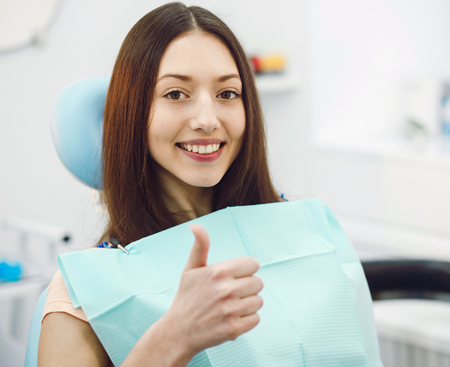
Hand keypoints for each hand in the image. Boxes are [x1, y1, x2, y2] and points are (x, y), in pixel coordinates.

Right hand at [163, 224, 263, 356]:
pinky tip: (232, 318)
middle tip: (231, 293)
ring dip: (248, 304)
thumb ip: (199, 246)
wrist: (178, 332)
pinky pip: (256, 319)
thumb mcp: (190, 269)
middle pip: (258, 282)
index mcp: (218, 271)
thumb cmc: (186, 298)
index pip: (253, 264)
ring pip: (258, 301)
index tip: (236, 276)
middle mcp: (225, 289)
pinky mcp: (234, 328)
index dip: (246, 270)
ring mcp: (230, 310)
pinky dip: (247, 320)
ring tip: (231, 306)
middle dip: (248, 287)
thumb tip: (195, 225)